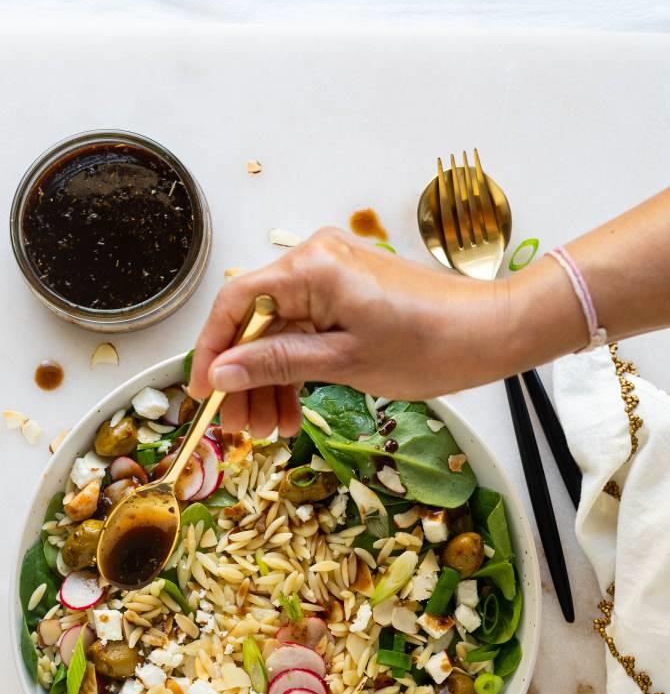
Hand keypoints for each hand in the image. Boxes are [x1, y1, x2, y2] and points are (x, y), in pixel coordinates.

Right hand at [189, 227, 516, 435]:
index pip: (236, 303)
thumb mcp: (344, 362)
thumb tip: (223, 371)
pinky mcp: (347, 296)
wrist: (489, 334)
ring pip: (279, 333)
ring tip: (270, 430)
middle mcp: (315, 262)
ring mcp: (332, 279)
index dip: (212, 351)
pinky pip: (305, 333)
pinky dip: (295, 371)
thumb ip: (277, 363)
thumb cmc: (428, 345)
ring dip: (269, 381)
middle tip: (240, 427)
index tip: (204, 395)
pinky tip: (292, 411)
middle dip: (243, 377)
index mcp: (311, 268)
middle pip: (255, 321)